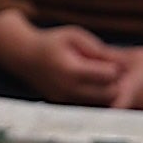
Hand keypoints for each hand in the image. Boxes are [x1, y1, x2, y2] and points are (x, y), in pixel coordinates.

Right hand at [0, 7, 130, 105]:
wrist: (24, 56)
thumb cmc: (52, 43)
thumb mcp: (74, 36)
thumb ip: (96, 48)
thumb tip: (117, 63)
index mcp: (72, 70)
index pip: (108, 77)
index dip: (116, 68)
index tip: (113, 60)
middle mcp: (68, 89)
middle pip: (107, 95)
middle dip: (114, 84)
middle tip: (111, 72)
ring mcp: (65, 100)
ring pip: (99, 104)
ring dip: (106, 93)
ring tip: (102, 78)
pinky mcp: (63, 105)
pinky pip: (87, 106)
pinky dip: (94, 98)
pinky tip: (91, 85)